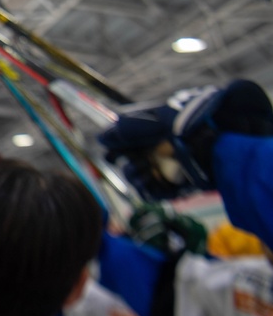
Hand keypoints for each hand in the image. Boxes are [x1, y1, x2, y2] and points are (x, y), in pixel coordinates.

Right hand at [98, 79, 271, 198]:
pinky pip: (157, 193)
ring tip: (145, 178)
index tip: (112, 154)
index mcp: (151, 131)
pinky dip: (153, 193)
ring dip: (138, 180)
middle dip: (129, 166)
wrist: (214, 147)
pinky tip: (156, 189)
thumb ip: (123, 131)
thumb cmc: (182, 128)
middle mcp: (158, 150)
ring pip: (141, 179)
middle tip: (133, 167)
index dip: (117, 148)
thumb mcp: (149, 122)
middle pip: (131, 162)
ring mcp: (168, 168)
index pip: (126, 142)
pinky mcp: (178, 186)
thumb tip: (101, 138)